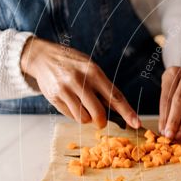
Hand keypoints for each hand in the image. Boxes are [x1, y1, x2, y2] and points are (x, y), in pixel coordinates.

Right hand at [20, 37, 139, 128]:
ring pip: (83, 118)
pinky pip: (70, 116)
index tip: (136, 123)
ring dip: (86, 118)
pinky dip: (74, 114)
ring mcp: (65, 89)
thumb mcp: (91, 68)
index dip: (127, 112)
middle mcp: (80, 80)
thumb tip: (118, 110)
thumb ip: (103, 87)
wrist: (43, 57)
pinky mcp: (54, 97)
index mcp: (94, 72)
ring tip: (82, 105)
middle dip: (102, 121)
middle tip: (100, 120)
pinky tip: (71, 102)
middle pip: (98, 113)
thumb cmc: (73, 64)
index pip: (115, 97)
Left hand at [159, 66, 180, 140]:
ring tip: (180, 135)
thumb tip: (165, 129)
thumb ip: (166, 108)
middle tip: (171, 135)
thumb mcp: (167, 91)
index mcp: (174, 72)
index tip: (162, 130)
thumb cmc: (176, 86)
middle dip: (175, 120)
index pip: (167, 96)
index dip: (164, 115)